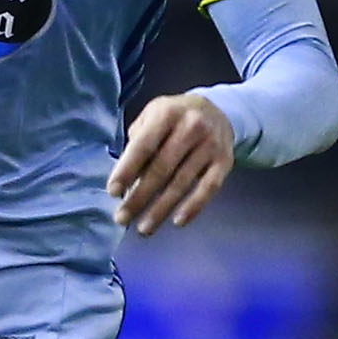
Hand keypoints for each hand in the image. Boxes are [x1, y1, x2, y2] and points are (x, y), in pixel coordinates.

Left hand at [107, 93, 234, 235]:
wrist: (218, 110)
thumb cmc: (174, 118)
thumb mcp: (152, 116)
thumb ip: (138, 142)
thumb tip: (126, 180)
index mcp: (166, 114)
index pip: (143, 146)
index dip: (126, 171)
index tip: (112, 192)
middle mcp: (191, 127)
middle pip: (161, 168)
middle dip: (139, 197)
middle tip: (122, 218)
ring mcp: (210, 145)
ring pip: (182, 183)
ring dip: (161, 209)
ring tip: (144, 228)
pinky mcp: (225, 161)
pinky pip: (209, 188)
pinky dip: (193, 207)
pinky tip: (177, 222)